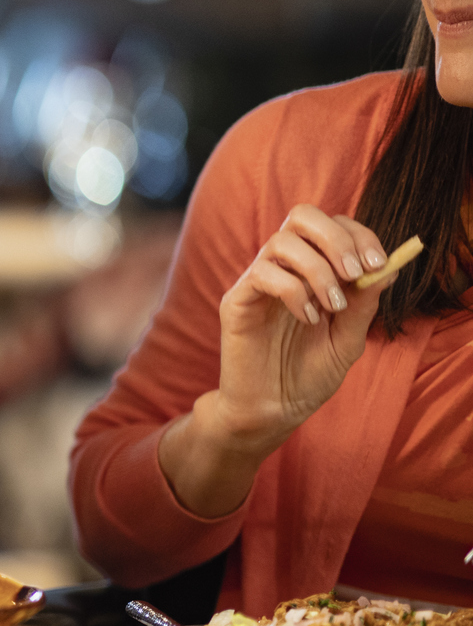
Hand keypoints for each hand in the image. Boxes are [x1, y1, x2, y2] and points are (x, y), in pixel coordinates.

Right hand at [211, 205, 394, 447]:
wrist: (275, 409)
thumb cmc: (310, 375)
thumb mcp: (349, 338)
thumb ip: (364, 303)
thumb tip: (387, 269)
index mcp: (311, 270)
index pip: (332, 225)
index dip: (359, 234)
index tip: (379, 264)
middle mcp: (283, 268)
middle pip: (302, 216)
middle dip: (336, 238)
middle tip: (355, 273)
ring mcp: (257, 282)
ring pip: (282, 241)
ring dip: (318, 269)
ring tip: (332, 305)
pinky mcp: (237, 301)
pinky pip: (263, 275)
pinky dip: (294, 292)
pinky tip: (308, 318)